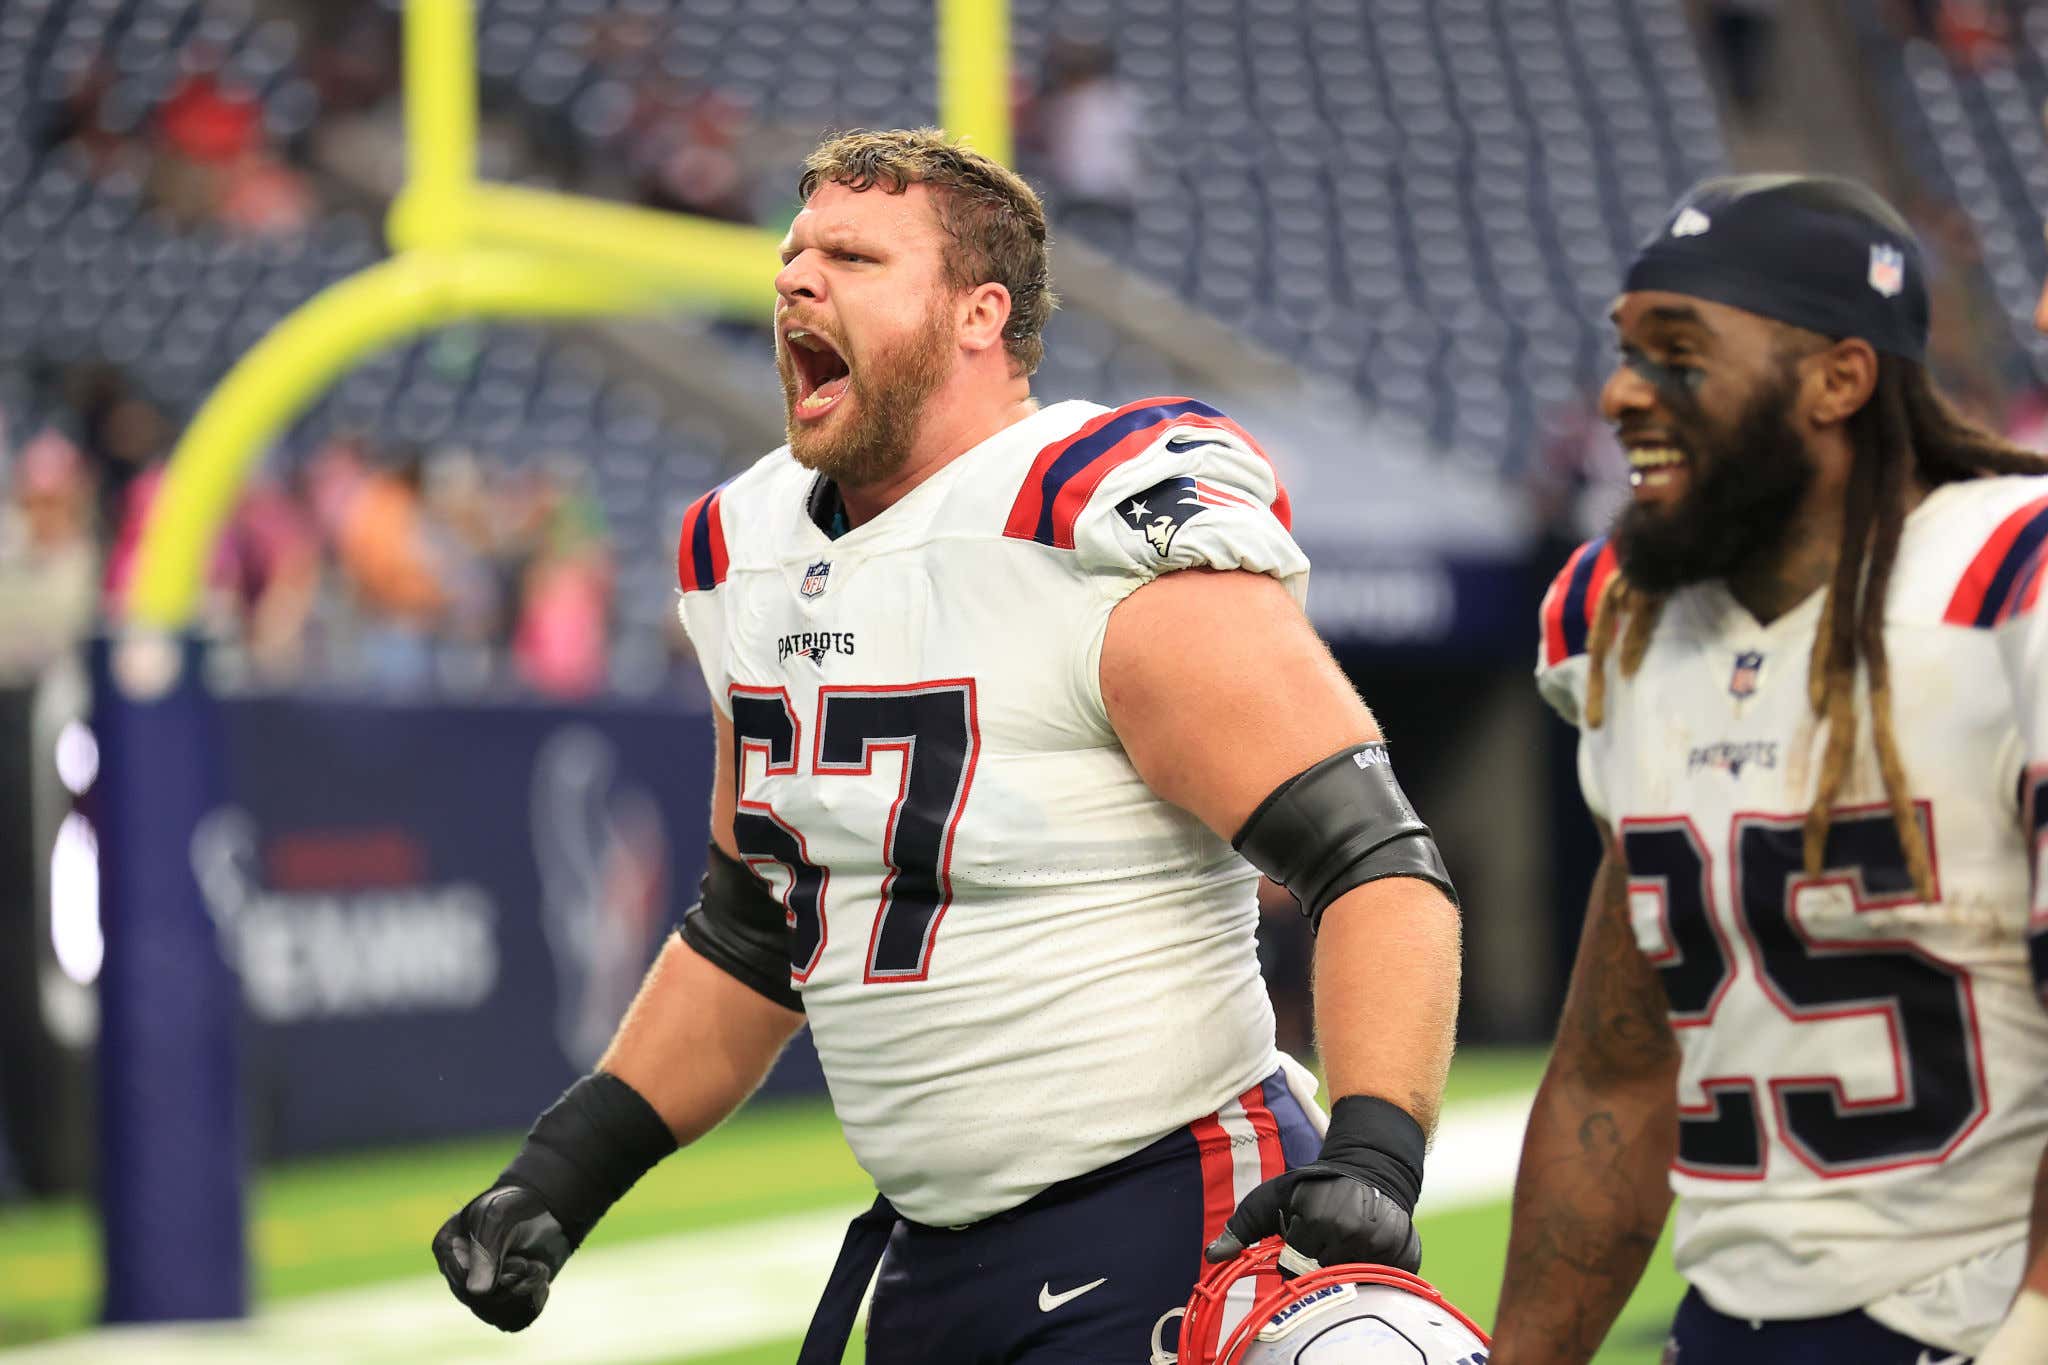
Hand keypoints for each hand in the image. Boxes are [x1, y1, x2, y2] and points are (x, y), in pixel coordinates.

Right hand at [432, 1184, 571, 1331]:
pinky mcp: (504, 1302)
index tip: (519, 1261)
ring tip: (536, 1268)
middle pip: (480, 1302)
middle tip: (528, 1263)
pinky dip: (533, 1302)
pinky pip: (515, 1320)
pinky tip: (540, 1281)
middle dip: (512, 1282)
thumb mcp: (498, 1218)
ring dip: (525, 1292)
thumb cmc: (516, 1207)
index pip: (463, 1282)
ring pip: (497, 1315)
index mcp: (447, 1249)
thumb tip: (476, 1292)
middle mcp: (459, 1275)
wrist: (548, 1209)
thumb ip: (486, 1251)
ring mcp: (480, 1291)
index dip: (496, 1276)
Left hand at [1203, 1164, 1420, 1272]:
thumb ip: (1240, 1227)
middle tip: (1324, 1238)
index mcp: (1315, 1219)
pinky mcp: (1405, 1255)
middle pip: (1321, 1279)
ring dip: (1344, 1269)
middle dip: (1317, 1264)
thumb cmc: (1313, 1186)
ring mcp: (1381, 1245)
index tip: (1301, 1237)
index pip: (1291, 1270)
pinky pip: (1381, 1283)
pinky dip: (1373, 1273)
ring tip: (1344, 1240)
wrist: (1371, 1166)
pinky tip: (1368, 1248)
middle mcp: (1350, 1233)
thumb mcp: (1272, 1198)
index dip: (1292, 1257)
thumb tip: (1211, 1255)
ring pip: (1350, 1283)